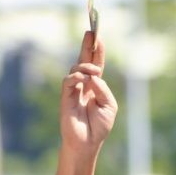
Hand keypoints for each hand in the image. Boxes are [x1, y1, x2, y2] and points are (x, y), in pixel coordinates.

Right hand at [59, 31, 117, 152]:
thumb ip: (102, 88)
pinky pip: (68, 80)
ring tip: (93, 72)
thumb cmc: (99, 127)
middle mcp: (84, 86)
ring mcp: (74, 91)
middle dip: (87, 45)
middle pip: (84, 60)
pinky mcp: (66, 97)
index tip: (98, 37)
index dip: (97, 51)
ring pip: (76, 68)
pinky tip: (84, 79)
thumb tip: (93, 76)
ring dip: (86, 66)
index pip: (96, 64)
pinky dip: (77, 76)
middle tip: (90, 30)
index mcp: (96, 87)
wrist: (87, 143)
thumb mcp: (109, 105)